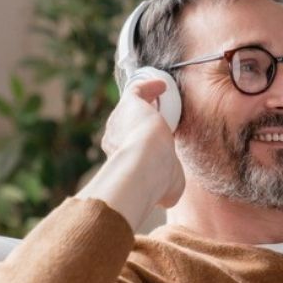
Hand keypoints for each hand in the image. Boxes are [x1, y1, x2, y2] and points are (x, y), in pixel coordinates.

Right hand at [100, 79, 185, 207]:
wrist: (146, 162)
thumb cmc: (156, 179)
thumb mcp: (167, 189)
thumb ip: (166, 188)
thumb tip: (166, 196)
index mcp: (122, 158)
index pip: (130, 149)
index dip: (141, 146)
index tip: (153, 145)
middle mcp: (115, 139)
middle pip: (127, 128)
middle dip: (140, 125)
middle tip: (158, 120)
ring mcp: (120, 120)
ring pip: (131, 108)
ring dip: (145, 103)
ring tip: (159, 98)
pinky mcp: (130, 103)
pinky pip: (137, 89)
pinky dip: (149, 86)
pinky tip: (162, 86)